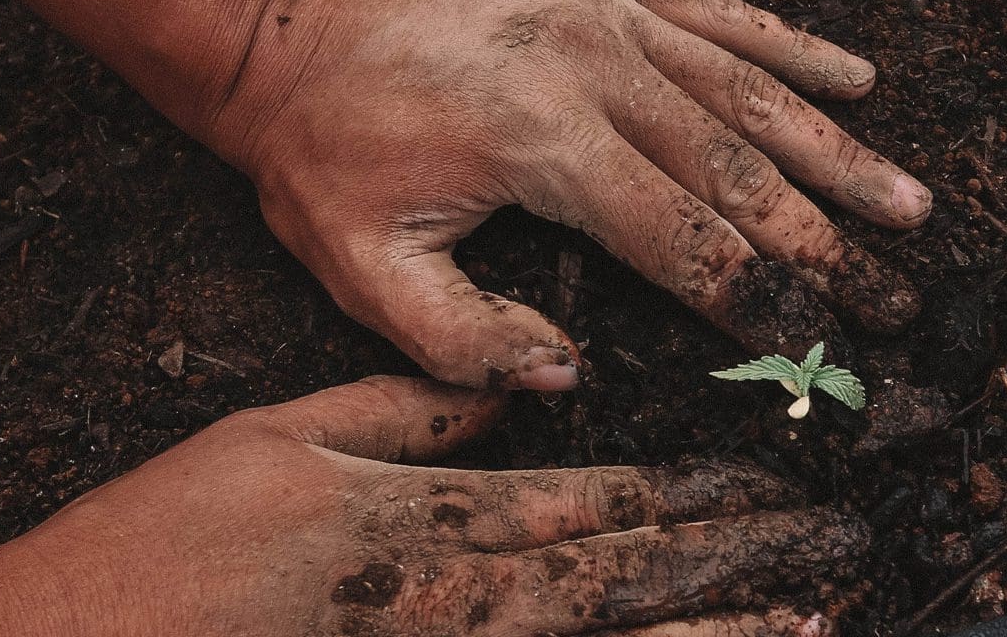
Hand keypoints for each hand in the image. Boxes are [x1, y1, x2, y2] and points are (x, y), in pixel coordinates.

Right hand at [0, 377, 864, 635]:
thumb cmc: (175, 537)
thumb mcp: (282, 434)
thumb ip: (404, 413)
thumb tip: (506, 392)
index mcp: (424, 517)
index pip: (586, 502)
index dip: (688, 498)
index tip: (766, 489)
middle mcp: (452, 598)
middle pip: (622, 578)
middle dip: (735, 564)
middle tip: (831, 550)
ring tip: (806, 624)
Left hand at [28, 0, 930, 389]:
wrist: (282, 20)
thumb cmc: (319, 143)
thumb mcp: (357, 263)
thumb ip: (460, 338)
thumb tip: (565, 376)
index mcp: (545, 144)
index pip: (682, 241)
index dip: (758, 301)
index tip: (818, 346)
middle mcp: (599, 71)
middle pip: (742, 171)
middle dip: (826, 244)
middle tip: (895, 297)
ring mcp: (611, 15)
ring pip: (754, 93)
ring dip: (838, 154)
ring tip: (910, 204)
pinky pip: (724, 12)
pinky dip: (794, 48)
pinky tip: (855, 79)